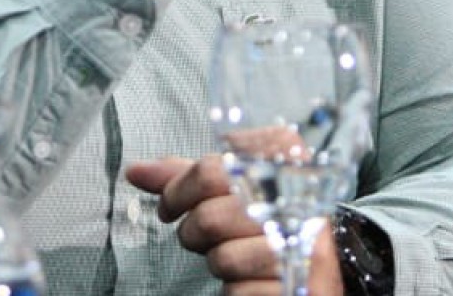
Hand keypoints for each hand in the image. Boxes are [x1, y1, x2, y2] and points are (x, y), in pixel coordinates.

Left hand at [125, 155, 342, 295]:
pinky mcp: (301, 289)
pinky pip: (239, 292)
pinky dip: (237, 291)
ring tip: (239, 257)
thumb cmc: (268, 228)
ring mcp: (304, 250)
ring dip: (220, 263)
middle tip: (207, 236)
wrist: (316, 272)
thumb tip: (136, 171)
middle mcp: (302, 206)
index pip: (210, 170)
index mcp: (287, 169)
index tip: (171, 205)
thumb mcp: (235, 194)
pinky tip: (255, 280)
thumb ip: (191, 180)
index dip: (178, 190)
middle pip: (209, 217)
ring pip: (223, 258)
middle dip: (195, 233)